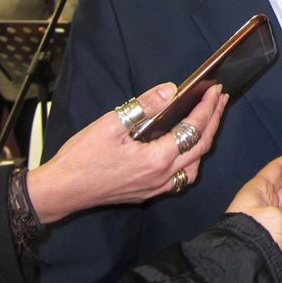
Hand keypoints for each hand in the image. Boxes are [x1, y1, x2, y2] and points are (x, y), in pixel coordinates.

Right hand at [27, 82, 227, 222]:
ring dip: (204, 142)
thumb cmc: (82, 158)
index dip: (207, 108)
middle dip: (213, 120)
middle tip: (220, 99)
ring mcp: (156, 188)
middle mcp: (162, 177)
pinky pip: (180, 177)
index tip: (216, 90)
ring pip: (194, 166)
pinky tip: (184, 148)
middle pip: (200, 147)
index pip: (193, 129)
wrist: (61, 190)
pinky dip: (190, 160)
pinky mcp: (147, 192)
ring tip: (207, 120)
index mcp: (156, 159)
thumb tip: (171, 90)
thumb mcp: (112, 123)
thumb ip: (145, 106)